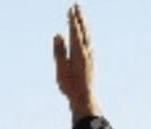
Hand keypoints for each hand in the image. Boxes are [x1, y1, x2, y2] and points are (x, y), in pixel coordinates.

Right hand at [53, 4, 98, 118]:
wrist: (84, 98)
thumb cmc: (70, 86)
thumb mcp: (61, 69)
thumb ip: (60, 51)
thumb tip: (58, 34)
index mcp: (79, 53)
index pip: (75, 32)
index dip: (72, 20)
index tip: (70, 9)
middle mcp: (87, 52)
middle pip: (83, 30)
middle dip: (79, 17)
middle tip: (76, 5)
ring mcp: (91, 55)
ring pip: (88, 35)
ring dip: (84, 23)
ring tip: (80, 14)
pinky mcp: (91, 60)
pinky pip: (89, 41)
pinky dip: (86, 32)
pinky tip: (85, 32)